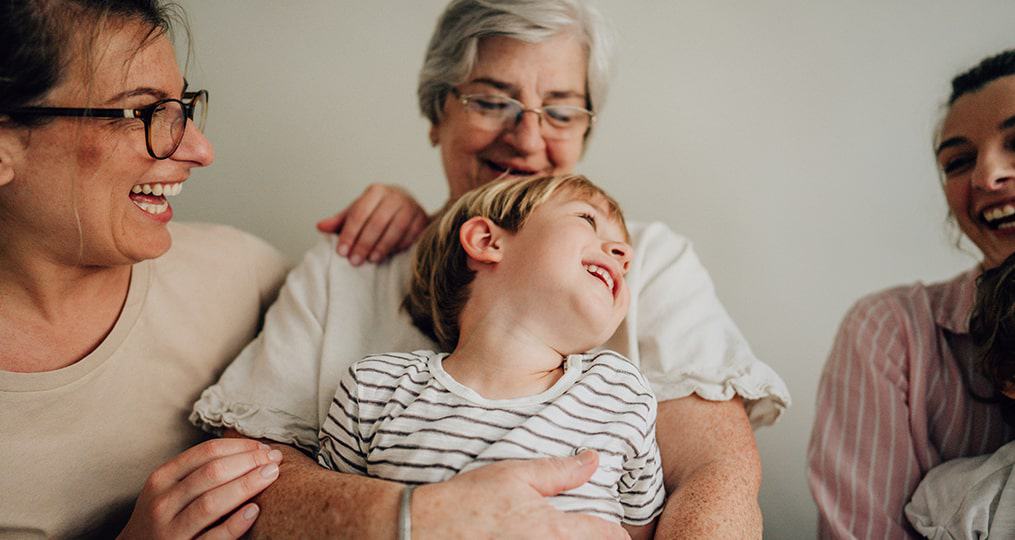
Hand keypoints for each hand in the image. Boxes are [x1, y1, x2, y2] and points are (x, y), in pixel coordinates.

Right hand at [118, 439, 282, 539]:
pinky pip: (213, 538)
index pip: (206, 453)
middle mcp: (163, 503)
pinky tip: (254, 511)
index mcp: (162, 479)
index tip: (264, 447)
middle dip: (248, 462)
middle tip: (275, 459)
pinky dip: (235, 523)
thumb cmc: (163, 516)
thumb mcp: (169, 488)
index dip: (239, 447)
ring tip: (271, 475)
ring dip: (246, 486)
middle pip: (211, 474)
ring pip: (211, 503)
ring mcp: (171, 530)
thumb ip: (198, 470)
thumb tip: (251, 450)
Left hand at [315, 184, 428, 264]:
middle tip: (354, 261)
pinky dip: (399, 246)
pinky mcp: (423, 218)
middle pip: (377, 221)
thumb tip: (320, 227)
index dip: (349, 234)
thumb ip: (340, 221)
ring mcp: (411, 206)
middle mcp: (395, 195)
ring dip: (382, 246)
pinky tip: (389, 255)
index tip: (342, 252)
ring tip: (371, 260)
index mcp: (376, 191)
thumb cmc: (378, 211)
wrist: (407, 206)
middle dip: (364, 243)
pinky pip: (411, 235)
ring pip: (396, 228)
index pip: (359, 213)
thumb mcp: (358, 213)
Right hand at [413, 450, 629, 539]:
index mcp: (557, 532)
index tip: (602, 523)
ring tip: (546, 535)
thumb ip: (560, 471)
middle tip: (576, 530)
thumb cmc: (469, 500)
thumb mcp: (515, 475)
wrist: (424, 530)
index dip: (612, 528)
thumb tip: (594, 460)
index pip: (612, 536)